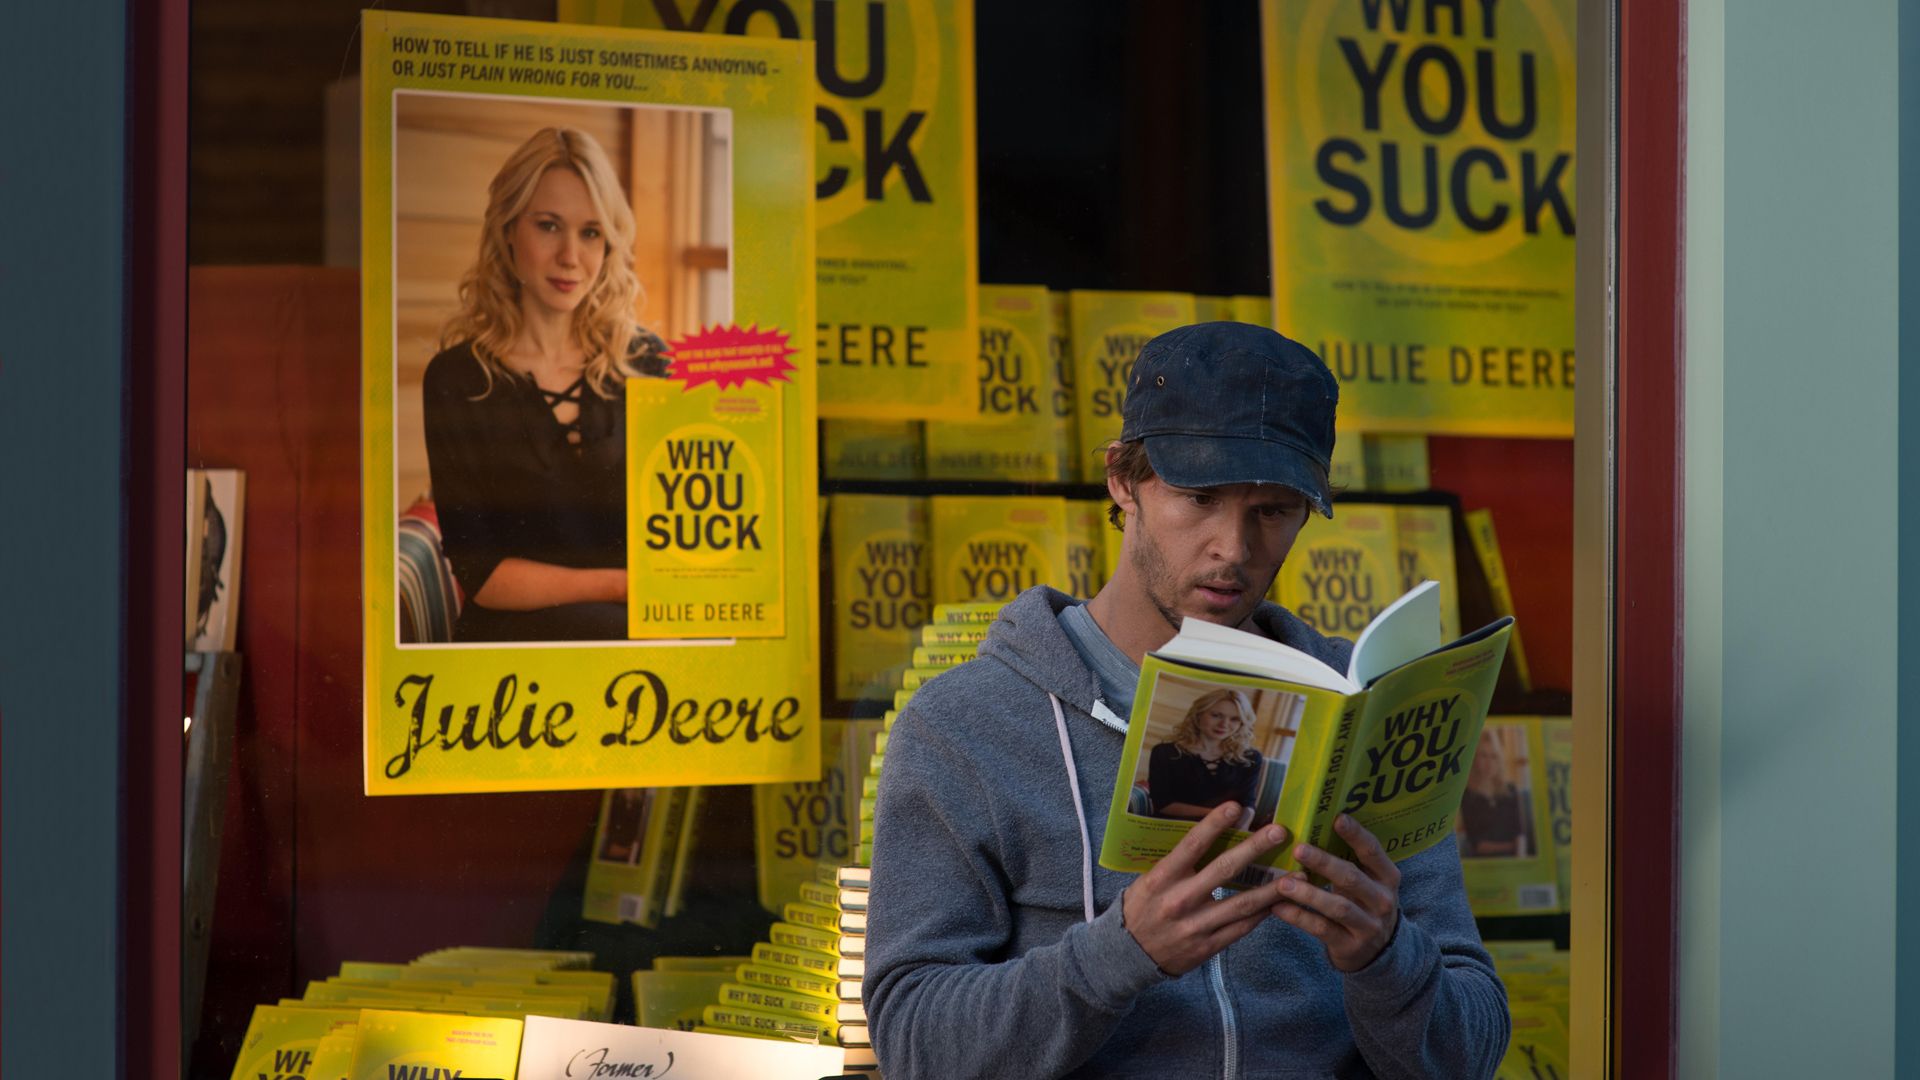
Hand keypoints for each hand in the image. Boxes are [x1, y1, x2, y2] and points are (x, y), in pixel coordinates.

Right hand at [1120, 802, 1292, 976]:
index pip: (1192, 845)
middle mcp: (1181, 900)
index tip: (1237, 806)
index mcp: (1163, 878)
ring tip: (1298, 874)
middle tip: (1280, 832)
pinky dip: (1263, 913)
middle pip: (1224, 870)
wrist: (1129, 955)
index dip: (1215, 824)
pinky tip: (1280, 901)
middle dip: (1255, 848)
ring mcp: (1197, 925)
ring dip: (1273, 887)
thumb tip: (1209, 836)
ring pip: (1243, 903)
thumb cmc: (1142, 908)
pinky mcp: (1208, 946)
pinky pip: (1242, 927)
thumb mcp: (1150, 880)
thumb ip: (1177, 864)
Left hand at [1271, 814, 1401, 971]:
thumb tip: (1313, 825)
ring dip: (1308, 894)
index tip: (1336, 818)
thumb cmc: (1363, 902)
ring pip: (1337, 907)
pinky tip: (1277, 906)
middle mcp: (1382, 900)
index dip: (1356, 835)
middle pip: (1351, 878)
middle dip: (1324, 863)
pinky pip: (1321, 929)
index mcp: (1387, 877)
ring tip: (1283, 883)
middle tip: (1298, 849)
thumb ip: (1349, 859)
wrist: (1377, 951)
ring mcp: (1369, 926)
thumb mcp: (1367, 881)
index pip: (1373, 852)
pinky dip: (1299, 917)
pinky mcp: (1350, 946)